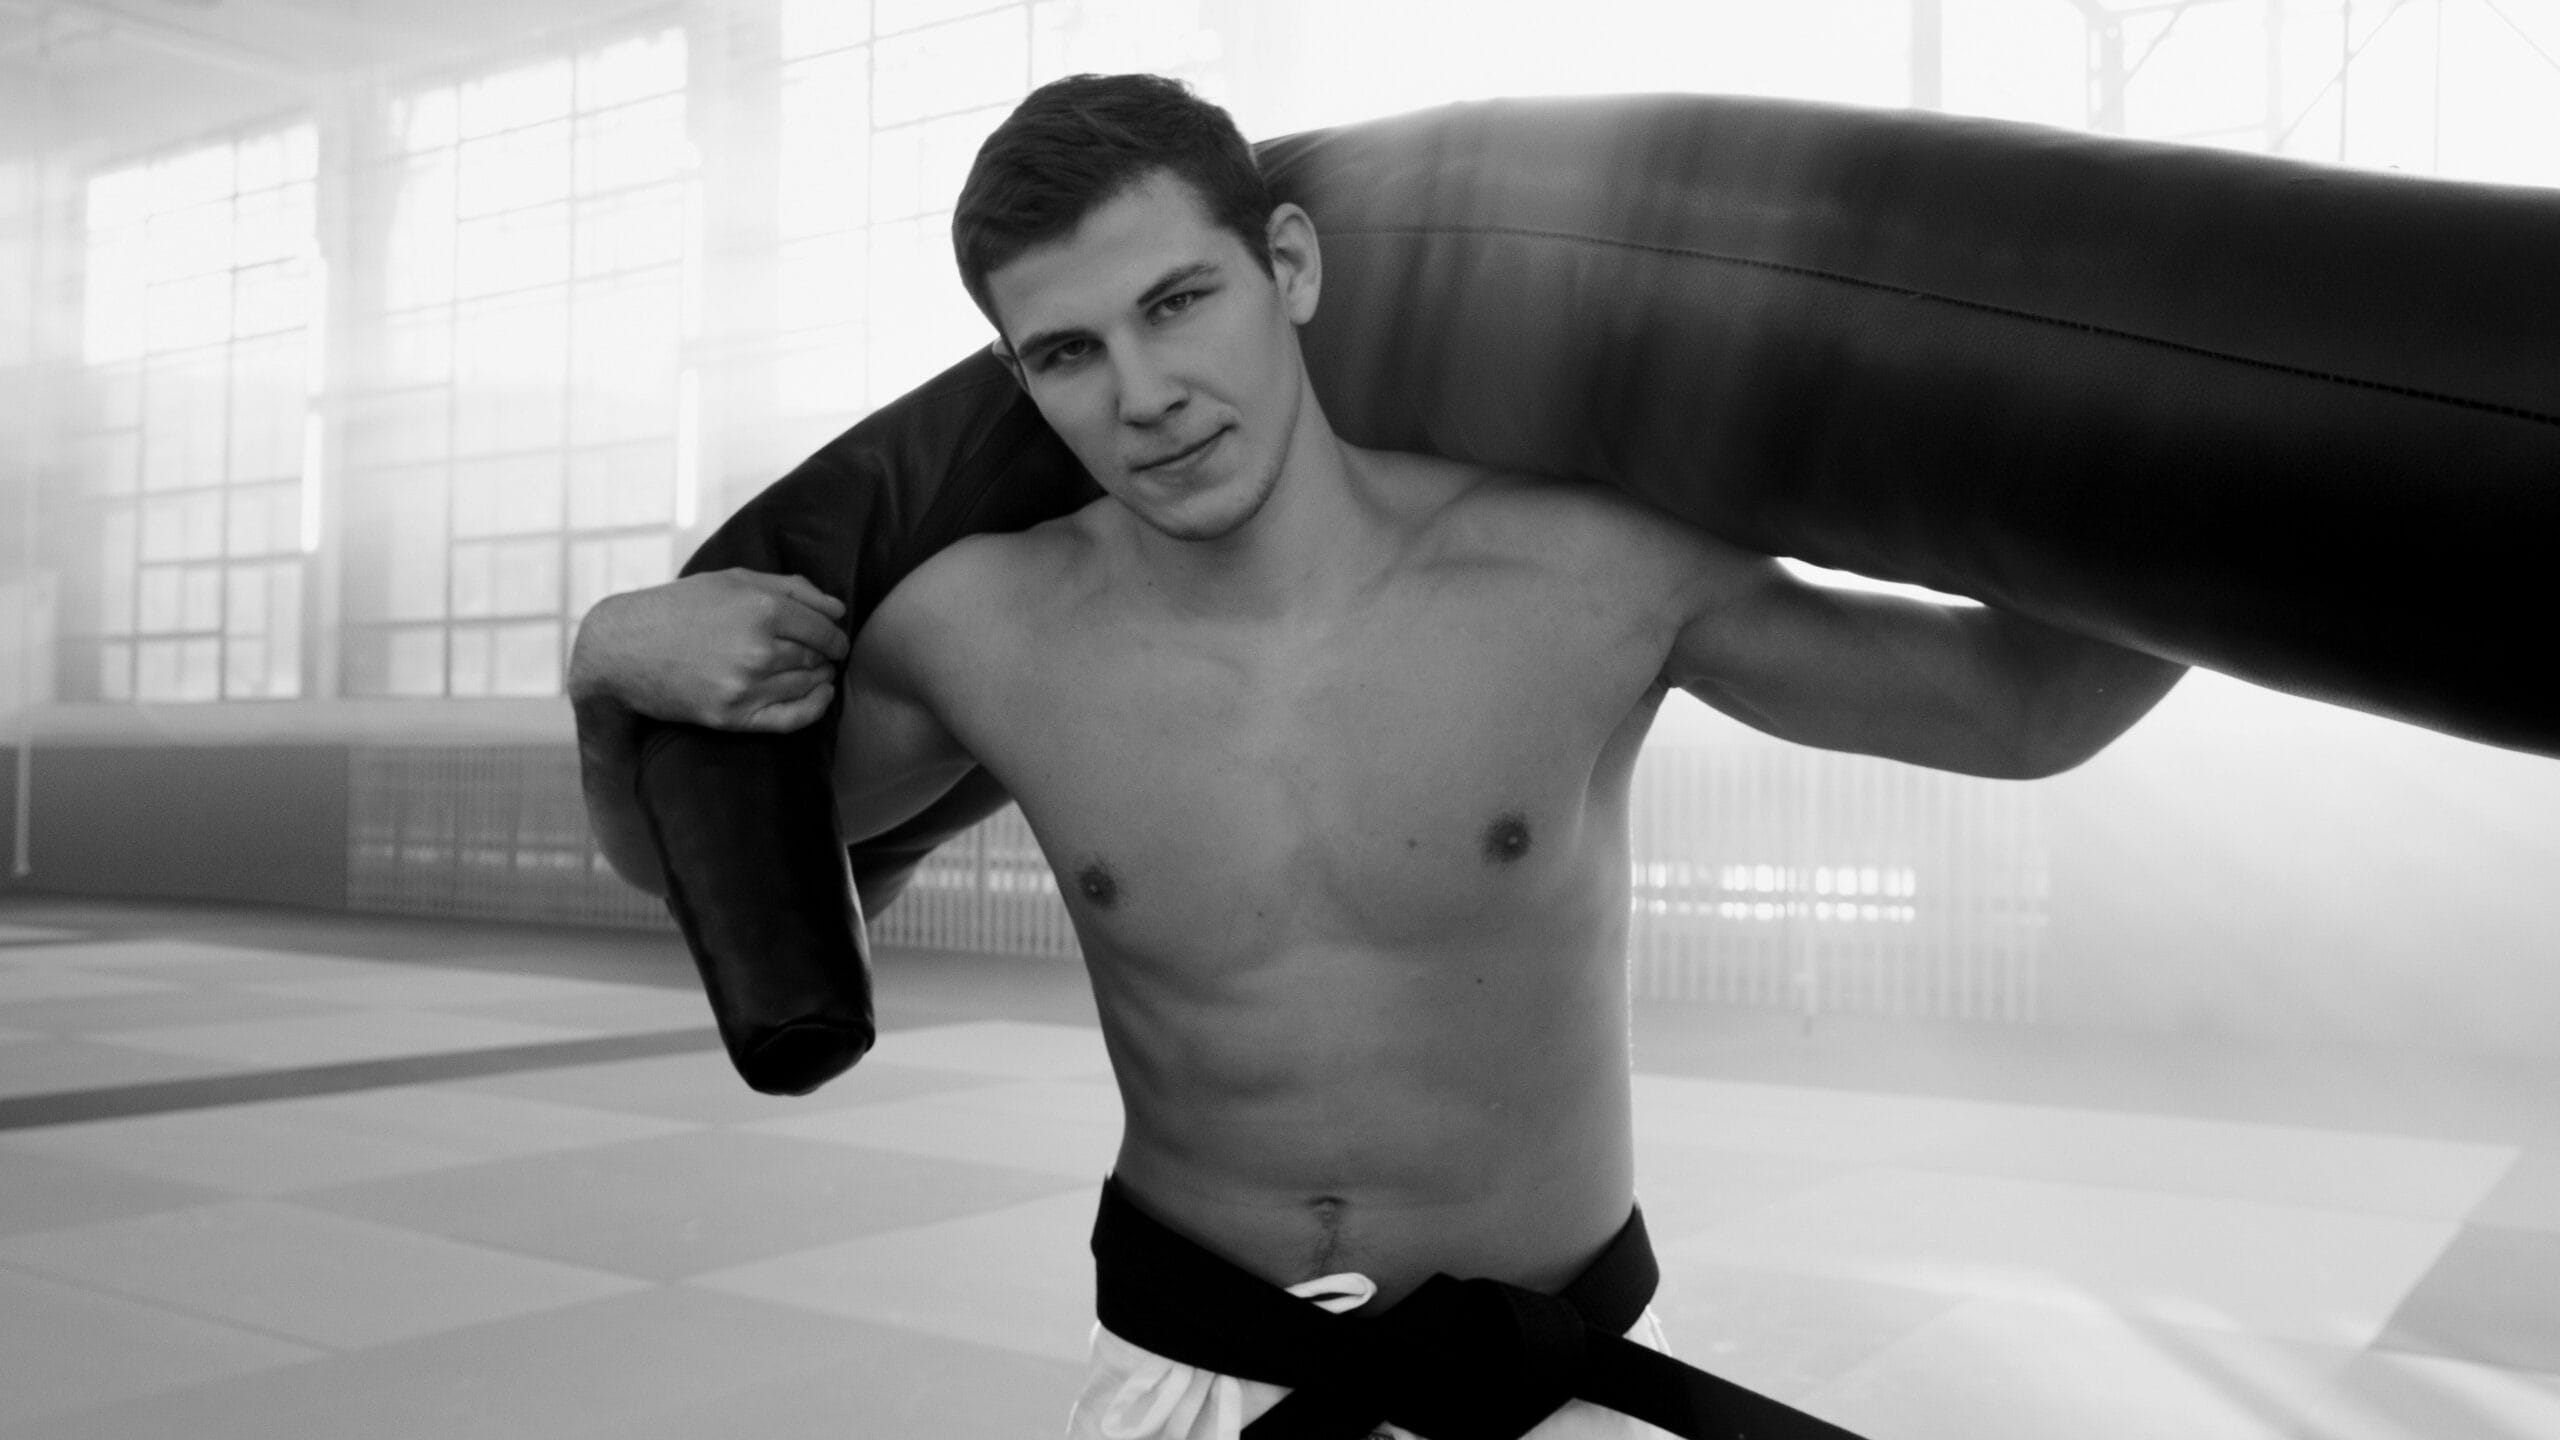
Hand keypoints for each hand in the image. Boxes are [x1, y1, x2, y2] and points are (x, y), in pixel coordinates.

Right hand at [569, 569, 850, 732]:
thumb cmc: (680, 608)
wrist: (624, 649)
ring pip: (808, 685)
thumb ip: (791, 589)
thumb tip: (838, 610)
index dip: (836, 635)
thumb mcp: (732, 580)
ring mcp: (745, 685)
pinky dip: (815, 707)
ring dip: (819, 678)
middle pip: (818, 657)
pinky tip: (821, 695)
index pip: (825, 629)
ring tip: (814, 669)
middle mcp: (758, 648)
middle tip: (822, 654)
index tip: (834, 638)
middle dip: (826, 655)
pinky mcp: (733, 715)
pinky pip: (792, 718)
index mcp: (761, 608)